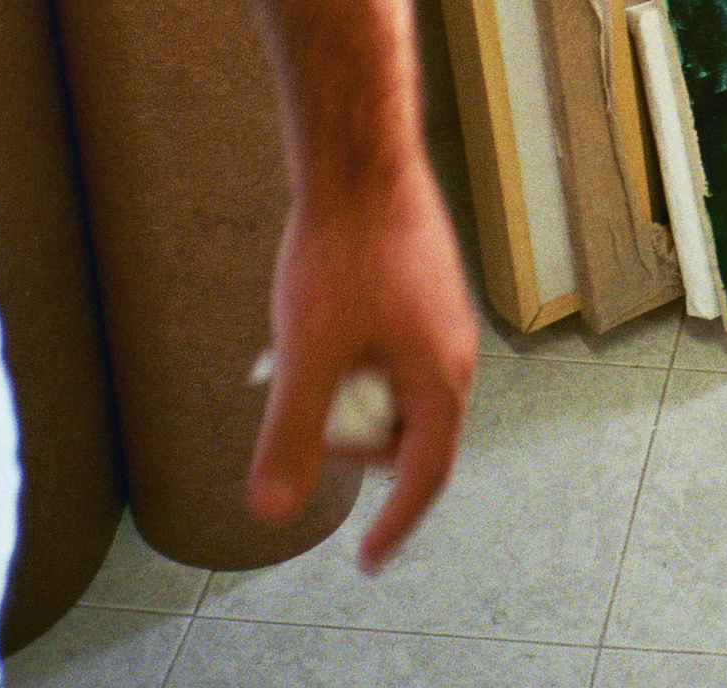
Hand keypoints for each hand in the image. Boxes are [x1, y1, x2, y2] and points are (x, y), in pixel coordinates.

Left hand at [246, 157, 477, 572]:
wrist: (363, 164)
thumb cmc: (343, 254)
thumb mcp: (307, 353)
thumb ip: (293, 436)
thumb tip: (273, 511)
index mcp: (441, 379)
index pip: (424, 475)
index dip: (394, 524)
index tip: (366, 560)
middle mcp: (453, 354)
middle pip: (404, 434)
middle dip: (350, 439)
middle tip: (300, 414)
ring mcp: (441, 321)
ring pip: (392, 391)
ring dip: (346, 394)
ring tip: (298, 356)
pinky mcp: (423, 294)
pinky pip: (389, 355)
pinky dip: (350, 362)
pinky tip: (312, 328)